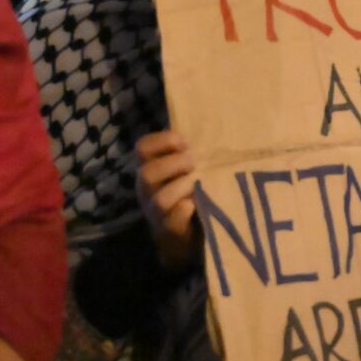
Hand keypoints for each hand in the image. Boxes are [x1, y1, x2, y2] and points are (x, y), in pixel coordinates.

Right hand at [135, 131, 198, 268]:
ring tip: (197, 184)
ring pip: (160, 199)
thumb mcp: (188, 167)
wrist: (191, 234)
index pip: (143, 148)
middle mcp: (148, 190)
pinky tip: (196, 204)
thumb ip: (192, 150)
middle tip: (194, 163)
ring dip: (182, 187)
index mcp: (152, 168)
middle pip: (147, 173)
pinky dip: (185, 210)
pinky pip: (173, 220)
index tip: (185, 142)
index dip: (163, 141)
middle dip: (174, 164)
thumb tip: (217, 126)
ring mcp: (157, 213)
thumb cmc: (192, 190)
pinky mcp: (170, 232)